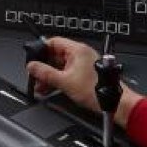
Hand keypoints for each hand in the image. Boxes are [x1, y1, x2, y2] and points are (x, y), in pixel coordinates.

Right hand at [27, 36, 141, 126]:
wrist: (114, 104)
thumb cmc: (97, 91)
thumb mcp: (65, 82)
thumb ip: (45, 73)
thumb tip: (32, 66)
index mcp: (77, 50)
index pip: (53, 42)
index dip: (41, 49)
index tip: (32, 59)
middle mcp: (81, 54)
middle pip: (56, 55)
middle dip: (44, 66)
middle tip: (35, 75)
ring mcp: (83, 64)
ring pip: (60, 65)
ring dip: (50, 75)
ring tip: (41, 85)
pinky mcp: (85, 74)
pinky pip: (66, 73)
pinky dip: (58, 79)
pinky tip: (51, 88)